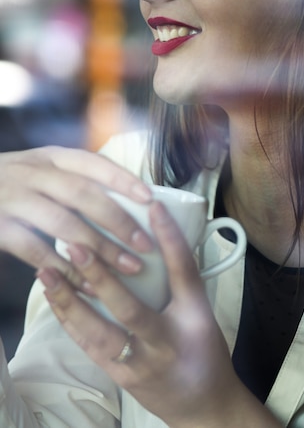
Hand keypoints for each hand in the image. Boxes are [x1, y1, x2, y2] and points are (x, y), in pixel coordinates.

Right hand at [0, 145, 152, 287]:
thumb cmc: (8, 184)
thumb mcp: (37, 169)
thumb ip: (69, 179)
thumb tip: (124, 200)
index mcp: (48, 156)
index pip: (93, 163)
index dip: (124, 180)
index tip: (152, 198)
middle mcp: (32, 172)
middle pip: (84, 195)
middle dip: (119, 221)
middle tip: (146, 244)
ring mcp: (12, 197)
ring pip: (63, 223)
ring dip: (99, 248)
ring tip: (128, 268)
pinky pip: (35, 250)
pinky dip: (64, 269)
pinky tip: (86, 285)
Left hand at [37, 202, 278, 427]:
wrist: (202, 407)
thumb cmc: (206, 353)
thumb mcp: (203, 312)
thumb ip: (183, 278)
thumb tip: (163, 234)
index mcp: (193, 320)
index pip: (182, 272)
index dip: (169, 237)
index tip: (152, 205)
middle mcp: (164, 344)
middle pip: (130, 309)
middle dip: (101, 277)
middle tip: (77, 245)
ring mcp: (137, 364)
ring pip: (98, 334)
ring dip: (70, 302)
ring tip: (48, 273)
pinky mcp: (118, 375)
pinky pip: (88, 347)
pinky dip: (69, 321)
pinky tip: (54, 299)